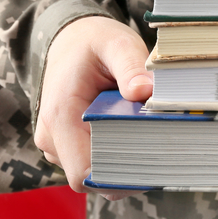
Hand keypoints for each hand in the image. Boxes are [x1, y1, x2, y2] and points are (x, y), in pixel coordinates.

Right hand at [34, 15, 152, 198]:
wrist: (71, 40)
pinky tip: (139, 135)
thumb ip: (131, 67)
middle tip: (164, 145)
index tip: (154, 158)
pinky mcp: (69, 146)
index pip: (84, 172)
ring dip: (124, 161)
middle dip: (129, 168)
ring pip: (96, 174)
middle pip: (94, 177)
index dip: (119, 175)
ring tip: (151, 135)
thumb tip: (146, 92)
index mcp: (60, 116)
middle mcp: (53, 137)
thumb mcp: (116, 43)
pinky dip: (118, 155)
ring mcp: (58, 145)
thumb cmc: (94, 42)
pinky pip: (95, 163)